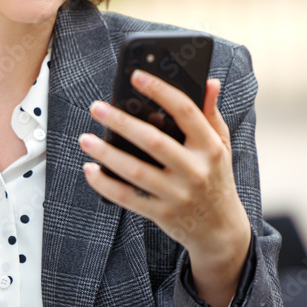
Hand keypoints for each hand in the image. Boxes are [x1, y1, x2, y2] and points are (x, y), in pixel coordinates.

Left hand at [78, 71, 251, 306]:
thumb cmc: (216, 179)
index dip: (160, 90)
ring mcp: (178, 194)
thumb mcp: (221, 146)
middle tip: (96, 107)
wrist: (221, 231)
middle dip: (121, 122)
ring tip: (85, 138)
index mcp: (211, 147)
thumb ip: (211, 113)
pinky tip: (90, 169)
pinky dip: (105, 184)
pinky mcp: (162, 213)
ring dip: (106, 154)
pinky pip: (128, 198)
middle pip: (153, 140)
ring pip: (135, 171)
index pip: (185, 111)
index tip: (135, 75)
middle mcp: (195, 170)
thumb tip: (209, 81)